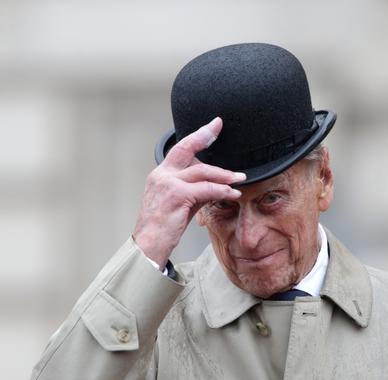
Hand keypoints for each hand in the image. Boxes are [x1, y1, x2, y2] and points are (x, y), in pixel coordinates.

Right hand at [132, 117, 245, 268]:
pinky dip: (222, 190)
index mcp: (160, 175)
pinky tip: (232, 193)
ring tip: (238, 179)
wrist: (149, 245)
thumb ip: (194, 190)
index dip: (197, 136)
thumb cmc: (162, 228)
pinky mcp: (177, 195)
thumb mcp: (179, 204)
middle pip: (187, 148)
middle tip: (219, 128)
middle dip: (205, 136)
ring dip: (223, 175)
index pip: (180, 149)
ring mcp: (168, 184)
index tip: (212, 126)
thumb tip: (215, 185)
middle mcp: (162, 175)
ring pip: (202, 171)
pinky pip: (206, 189)